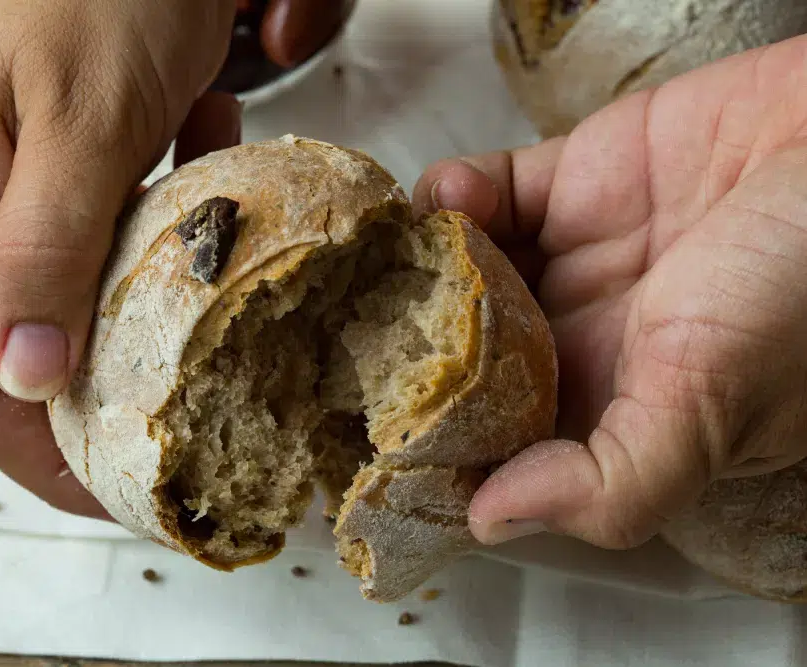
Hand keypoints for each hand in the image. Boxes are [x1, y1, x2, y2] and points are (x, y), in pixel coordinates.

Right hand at [0, 0, 240, 516]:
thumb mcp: (79, 129)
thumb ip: (44, 255)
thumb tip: (28, 378)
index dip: (43, 456)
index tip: (118, 501)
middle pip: (21, 353)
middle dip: (96, 408)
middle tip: (176, 454)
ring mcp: (7, 195)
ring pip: (72, 304)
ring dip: (137, 330)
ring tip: (204, 365)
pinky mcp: (63, 174)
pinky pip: (108, 244)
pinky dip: (157, 250)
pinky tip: (200, 215)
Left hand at [415, 35, 806, 548]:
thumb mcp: (714, 410)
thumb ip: (610, 483)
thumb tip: (490, 522)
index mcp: (619, 414)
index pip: (503, 445)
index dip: (436, 441)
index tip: (367, 428)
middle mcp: (588, 343)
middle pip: (465, 356)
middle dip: (404, 348)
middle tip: (341, 335)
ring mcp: (576, 261)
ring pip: (464, 273)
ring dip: (417, 266)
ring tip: (380, 261)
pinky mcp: (575, 183)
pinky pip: (490, 194)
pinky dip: (454, 195)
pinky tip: (444, 200)